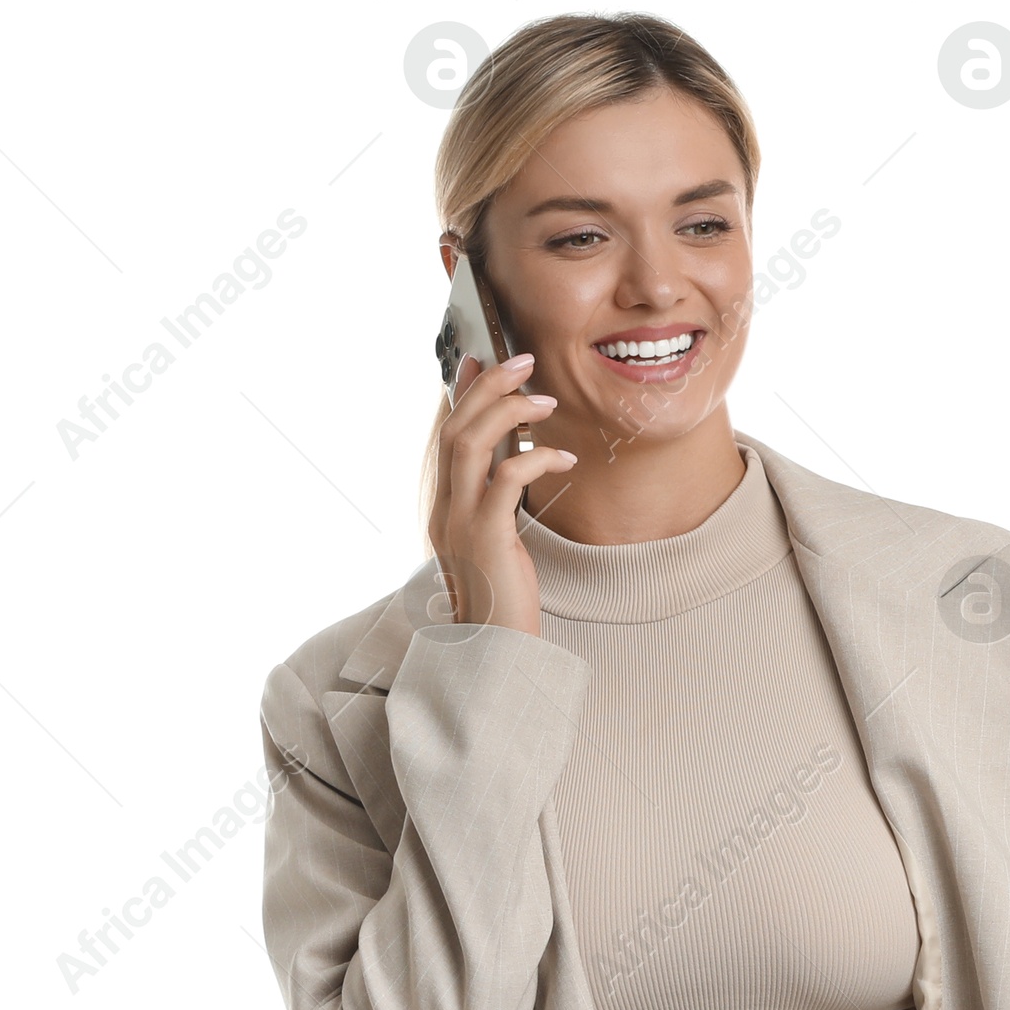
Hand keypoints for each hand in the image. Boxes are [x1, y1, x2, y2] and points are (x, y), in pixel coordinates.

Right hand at [429, 352, 575, 636]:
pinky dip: (536, 459)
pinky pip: (507, 480)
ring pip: (470, 443)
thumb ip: (497, 502)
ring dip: (508, 411)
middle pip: (454, 428)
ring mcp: (461, 523)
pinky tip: (565, 459)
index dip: (461, 393)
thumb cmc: (505, 598)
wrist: (497, 649)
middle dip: (487, 386)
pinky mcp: (487, 537)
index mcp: (444, 509)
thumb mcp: (498, 541)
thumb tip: (510, 466)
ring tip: (545, 399)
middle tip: (523, 360)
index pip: (445, 435)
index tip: (481, 360)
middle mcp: (444, 510)